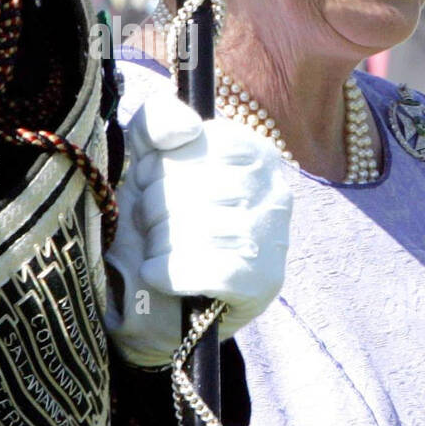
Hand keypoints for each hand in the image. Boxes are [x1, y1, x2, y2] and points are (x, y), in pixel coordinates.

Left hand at [104, 94, 291, 368]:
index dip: (157, 164)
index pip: (192, 140)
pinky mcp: (262, 282)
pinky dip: (169, 274)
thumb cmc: (159, 224)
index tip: (156, 184)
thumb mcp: (150, 164)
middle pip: (187, 183)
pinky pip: (204, 269)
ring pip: (193, 226)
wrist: (158, 302)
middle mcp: (274, 190)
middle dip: (151, 207)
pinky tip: (159, 276)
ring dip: (157, 242)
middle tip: (152, 225)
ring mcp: (274, 237)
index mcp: (254, 153)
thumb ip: (156, 123)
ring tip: (157, 250)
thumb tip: (187, 127)